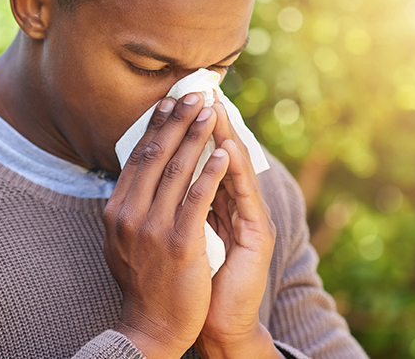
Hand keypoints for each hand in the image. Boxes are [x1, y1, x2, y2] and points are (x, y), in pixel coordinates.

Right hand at [103, 93, 229, 358]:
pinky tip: (223, 153)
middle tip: (194, 94)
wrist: (151, 327)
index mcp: (116, 210)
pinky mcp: (179, 242)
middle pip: (155, 155)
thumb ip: (129, 209)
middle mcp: (129, 213)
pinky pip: (197, 198)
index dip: (155, 126)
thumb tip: (134, 179)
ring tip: (211, 112)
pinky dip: (211, 172)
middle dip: (177, 120)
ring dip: (196, 136)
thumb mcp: (122, 241)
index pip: (137, 158)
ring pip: (176, 170)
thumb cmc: (143, 283)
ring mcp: (152, 227)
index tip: (169, 102)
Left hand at [196, 101, 280, 358]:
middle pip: (222, 155)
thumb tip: (156, 176)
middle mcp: (237, 207)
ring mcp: (250, 219)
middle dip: (206, 122)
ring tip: (213, 106)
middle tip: (197, 90)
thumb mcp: (180, 235)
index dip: (189, 131)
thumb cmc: (191, 282)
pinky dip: (234, 170)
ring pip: (236, 168)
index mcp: (216, 206)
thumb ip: (178, 206)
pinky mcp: (259, 235)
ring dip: (224, 135)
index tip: (175, 101)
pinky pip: (244, 196)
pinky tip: (228, 148)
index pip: (203, 159)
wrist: (213, 324)